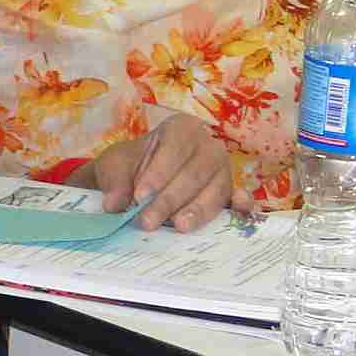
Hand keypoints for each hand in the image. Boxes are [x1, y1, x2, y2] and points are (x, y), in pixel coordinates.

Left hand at [74, 113, 233, 230]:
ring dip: (196, 210)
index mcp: (181, 129)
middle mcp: (207, 146)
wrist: (140, 181)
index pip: (175, 148)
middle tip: (147, 221)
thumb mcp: (114, 166)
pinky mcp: (229, 194)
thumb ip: (113, 181)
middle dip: (169, 199)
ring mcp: (222, 171)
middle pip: (194, 173)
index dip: (159, 172)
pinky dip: (241, 205)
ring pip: (214, 189)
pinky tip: (241, 209)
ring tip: (178, 226)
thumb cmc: (131, 167)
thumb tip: (114, 204)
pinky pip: (238, 199)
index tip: (139, 196)